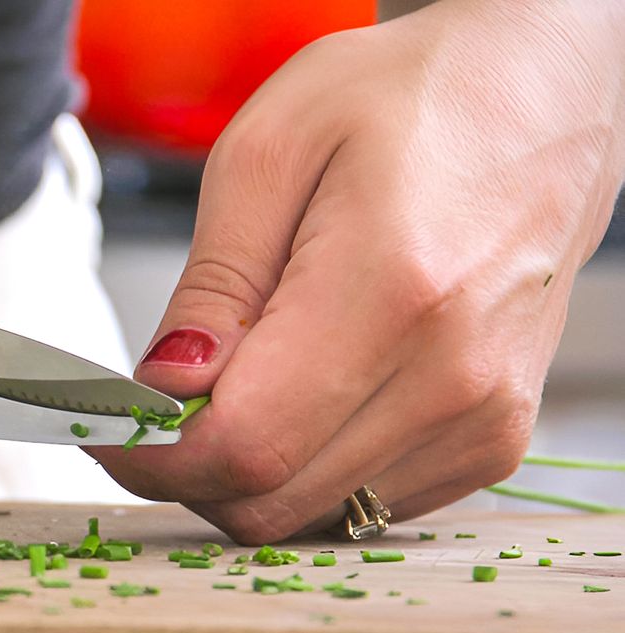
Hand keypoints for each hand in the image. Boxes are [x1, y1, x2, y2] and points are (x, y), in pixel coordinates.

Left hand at [93, 0, 624, 542]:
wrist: (542, 99)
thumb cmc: (404, 102)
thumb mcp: (268, 153)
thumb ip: (210, 287)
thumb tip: (162, 391)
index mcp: (393, 292)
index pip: (243, 447)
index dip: (153, 456)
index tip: (109, 426)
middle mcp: (454, 377)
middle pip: (266, 501)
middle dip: (184, 467)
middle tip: (160, 397)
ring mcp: (484, 420)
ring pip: (306, 515)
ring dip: (242, 470)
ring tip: (243, 373)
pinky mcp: (493, 443)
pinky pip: (357, 501)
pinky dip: (304, 467)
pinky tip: (307, 388)